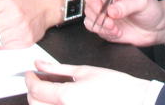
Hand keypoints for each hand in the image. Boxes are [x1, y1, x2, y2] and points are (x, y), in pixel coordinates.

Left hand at [26, 60, 152, 104]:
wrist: (135, 101)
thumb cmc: (116, 88)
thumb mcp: (85, 71)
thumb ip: (58, 68)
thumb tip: (41, 64)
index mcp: (67, 97)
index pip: (36, 89)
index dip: (30, 80)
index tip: (30, 74)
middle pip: (35, 104)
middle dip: (33, 91)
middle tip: (38, 80)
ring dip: (41, 102)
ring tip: (49, 90)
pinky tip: (59, 100)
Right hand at [81, 0, 164, 46]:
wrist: (157, 27)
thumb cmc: (150, 9)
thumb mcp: (141, 3)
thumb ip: (126, 6)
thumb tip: (111, 11)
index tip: (100, 9)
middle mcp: (103, 1)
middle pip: (88, 7)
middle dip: (99, 17)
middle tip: (111, 22)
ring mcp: (103, 15)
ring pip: (89, 21)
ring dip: (101, 27)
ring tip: (116, 29)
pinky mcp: (105, 28)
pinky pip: (97, 31)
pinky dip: (105, 33)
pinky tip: (118, 32)